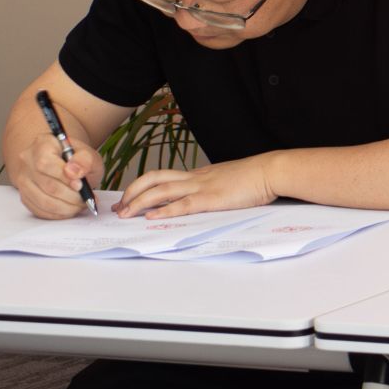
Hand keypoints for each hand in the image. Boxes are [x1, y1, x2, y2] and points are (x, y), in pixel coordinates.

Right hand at [7, 130, 100, 220]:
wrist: (64, 164)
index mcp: (42, 143)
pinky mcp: (24, 196)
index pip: (46, 163)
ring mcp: (23, 179)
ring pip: (42, 201)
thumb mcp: (88, 154)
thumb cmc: (77, 159)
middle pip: (46, 185)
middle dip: (70, 196)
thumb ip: (85, 160)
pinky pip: (39, 210)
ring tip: (79, 205)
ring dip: (65, 208)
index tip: (80, 185)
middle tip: (85, 199)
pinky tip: (69, 209)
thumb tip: (74, 173)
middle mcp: (27, 160)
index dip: (64, 178)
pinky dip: (57, 214)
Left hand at [114, 156, 276, 218]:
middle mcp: (194, 178)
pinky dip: (164, 211)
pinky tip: (151, 218)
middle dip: (132, 193)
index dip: (140, 186)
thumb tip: (203, 196)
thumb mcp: (226, 179)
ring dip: (139, 202)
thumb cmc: (253, 177)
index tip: (128, 198)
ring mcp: (201, 187)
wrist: (269, 171)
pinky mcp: (211, 199)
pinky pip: (182, 205)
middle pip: (153, 179)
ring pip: (161, 190)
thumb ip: (212, 186)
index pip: (161, 176)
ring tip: (126, 214)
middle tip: (119, 207)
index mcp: (197, 174)